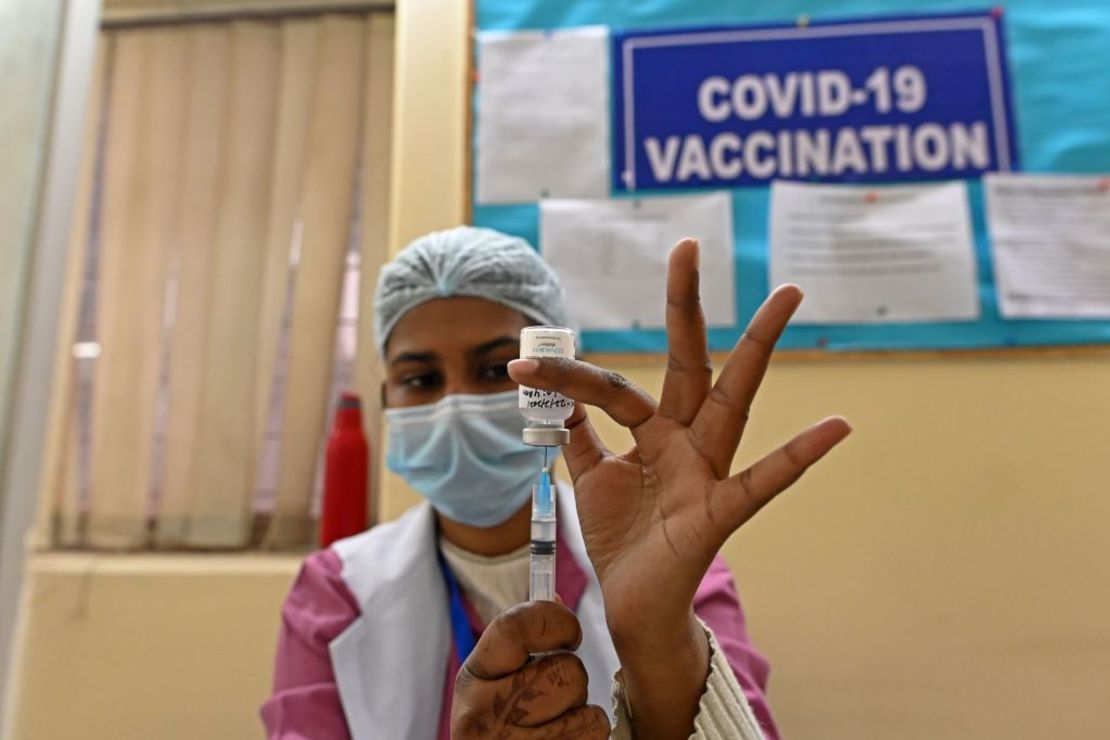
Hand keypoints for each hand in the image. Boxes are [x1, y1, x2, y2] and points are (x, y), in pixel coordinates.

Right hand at [452, 600, 609, 738]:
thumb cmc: (502, 720)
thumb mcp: (495, 679)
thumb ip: (520, 640)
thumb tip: (553, 598)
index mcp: (473, 676)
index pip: (516, 626)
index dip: (557, 621)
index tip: (570, 634)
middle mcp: (484, 711)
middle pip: (565, 668)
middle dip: (571, 676)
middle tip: (555, 691)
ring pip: (582, 699)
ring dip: (579, 706)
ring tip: (555, 719)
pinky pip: (593, 729)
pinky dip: (588, 732)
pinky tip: (564, 738)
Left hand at [508, 238, 850, 738]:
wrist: (632, 607)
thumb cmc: (622, 539)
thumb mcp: (592, 479)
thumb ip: (580, 434)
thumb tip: (556, 394)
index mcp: (653, 434)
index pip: (612, 388)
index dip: (567, 374)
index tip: (522, 361)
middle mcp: (685, 441)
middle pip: (688, 362)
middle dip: (684, 307)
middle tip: (687, 246)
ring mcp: (706, 471)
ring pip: (735, 399)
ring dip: (760, 347)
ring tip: (787, 296)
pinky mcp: (718, 513)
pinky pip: (764, 482)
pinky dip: (800, 456)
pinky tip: (837, 427)